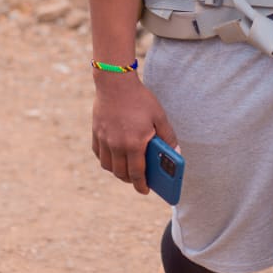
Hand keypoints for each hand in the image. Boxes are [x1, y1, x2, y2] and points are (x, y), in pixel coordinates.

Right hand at [92, 73, 177, 194]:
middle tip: (138, 180)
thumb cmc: (140, 99)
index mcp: (134, 144)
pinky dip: (106, 159)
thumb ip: (168, 136)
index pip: (137, 174)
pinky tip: (113, 156)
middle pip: (121, 173)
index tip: (145, 191)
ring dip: (117, 172)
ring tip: (126, 169)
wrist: (115, 82)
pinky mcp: (96, 133)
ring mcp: (104, 140)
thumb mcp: (159, 116)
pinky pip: (99, 154)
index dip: (141, 185)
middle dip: (130, 180)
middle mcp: (116, 145)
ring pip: (108, 166)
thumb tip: (176, 153)